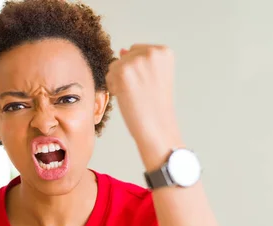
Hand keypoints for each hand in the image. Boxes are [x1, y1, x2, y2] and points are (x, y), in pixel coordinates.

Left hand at [107, 44, 182, 160]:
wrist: (156, 127)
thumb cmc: (155, 106)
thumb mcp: (155, 77)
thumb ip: (141, 61)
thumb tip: (122, 51)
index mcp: (164, 51)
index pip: (137, 51)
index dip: (138, 71)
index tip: (148, 85)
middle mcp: (152, 52)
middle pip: (124, 57)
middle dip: (128, 74)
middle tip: (141, 92)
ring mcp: (137, 60)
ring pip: (115, 66)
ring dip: (119, 81)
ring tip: (134, 94)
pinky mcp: (123, 71)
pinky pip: (108, 75)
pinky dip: (113, 87)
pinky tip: (126, 96)